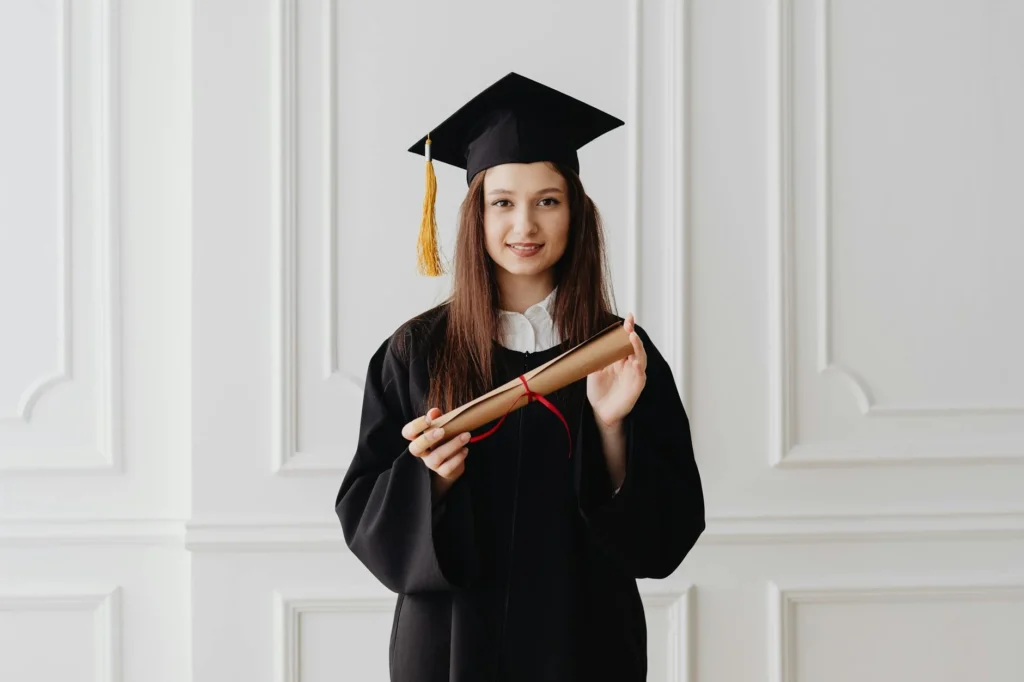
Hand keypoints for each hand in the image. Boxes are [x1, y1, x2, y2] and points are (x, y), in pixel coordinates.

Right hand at [401, 407, 470, 497]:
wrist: (453, 461)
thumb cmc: (444, 439)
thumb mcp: (441, 427)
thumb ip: (437, 419)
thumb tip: (434, 411)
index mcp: (418, 438)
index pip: (407, 433)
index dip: (415, 426)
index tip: (428, 419)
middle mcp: (422, 452)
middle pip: (415, 448)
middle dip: (427, 439)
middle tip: (442, 431)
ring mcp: (431, 463)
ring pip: (436, 457)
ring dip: (452, 445)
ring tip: (466, 436)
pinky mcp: (443, 471)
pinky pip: (448, 468)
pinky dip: (458, 458)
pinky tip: (465, 449)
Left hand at [586, 313, 646, 428]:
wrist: (599, 412)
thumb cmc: (599, 391)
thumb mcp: (594, 370)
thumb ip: (596, 357)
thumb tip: (591, 341)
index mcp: (620, 359)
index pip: (626, 341)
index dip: (628, 329)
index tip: (629, 317)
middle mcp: (629, 365)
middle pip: (635, 347)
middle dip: (633, 334)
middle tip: (629, 324)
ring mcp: (634, 376)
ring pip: (641, 359)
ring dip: (638, 348)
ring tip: (633, 338)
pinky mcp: (636, 388)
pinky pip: (640, 377)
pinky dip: (638, 370)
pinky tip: (635, 363)